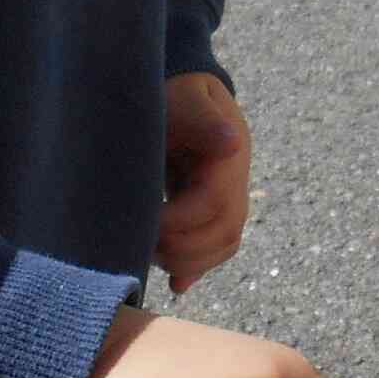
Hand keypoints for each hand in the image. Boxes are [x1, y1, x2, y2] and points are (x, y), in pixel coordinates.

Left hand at [156, 72, 249, 291]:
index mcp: (229, 158)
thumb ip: (203, 120)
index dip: (180, 221)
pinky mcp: (214, 213)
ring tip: (152, 253)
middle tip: (143, 243)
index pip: (213, 204)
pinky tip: (177, 282)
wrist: (182, 97)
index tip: (146, 221)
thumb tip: (230, 143)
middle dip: (182, 247)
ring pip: (224, 246)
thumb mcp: (185, 99)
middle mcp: (236, 183)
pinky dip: (197, 268)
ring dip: (189, 260)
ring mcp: (229, 199)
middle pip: (224, 233)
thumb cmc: (176, 95)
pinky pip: (216, 249)